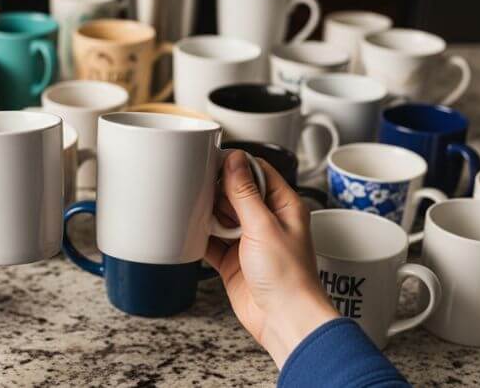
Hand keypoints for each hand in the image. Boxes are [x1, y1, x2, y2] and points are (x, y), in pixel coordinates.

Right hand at [206, 151, 338, 367]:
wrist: (284, 320)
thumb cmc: (288, 277)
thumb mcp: (263, 226)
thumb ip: (245, 192)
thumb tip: (236, 161)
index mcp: (284, 207)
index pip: (259, 172)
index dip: (236, 164)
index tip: (213, 159)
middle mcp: (267, 222)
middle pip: (236, 193)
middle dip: (217, 190)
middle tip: (198, 185)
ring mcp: (249, 242)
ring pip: (221, 217)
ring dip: (208, 214)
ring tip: (193, 208)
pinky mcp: (233, 261)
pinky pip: (211, 242)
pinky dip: (200, 238)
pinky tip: (190, 232)